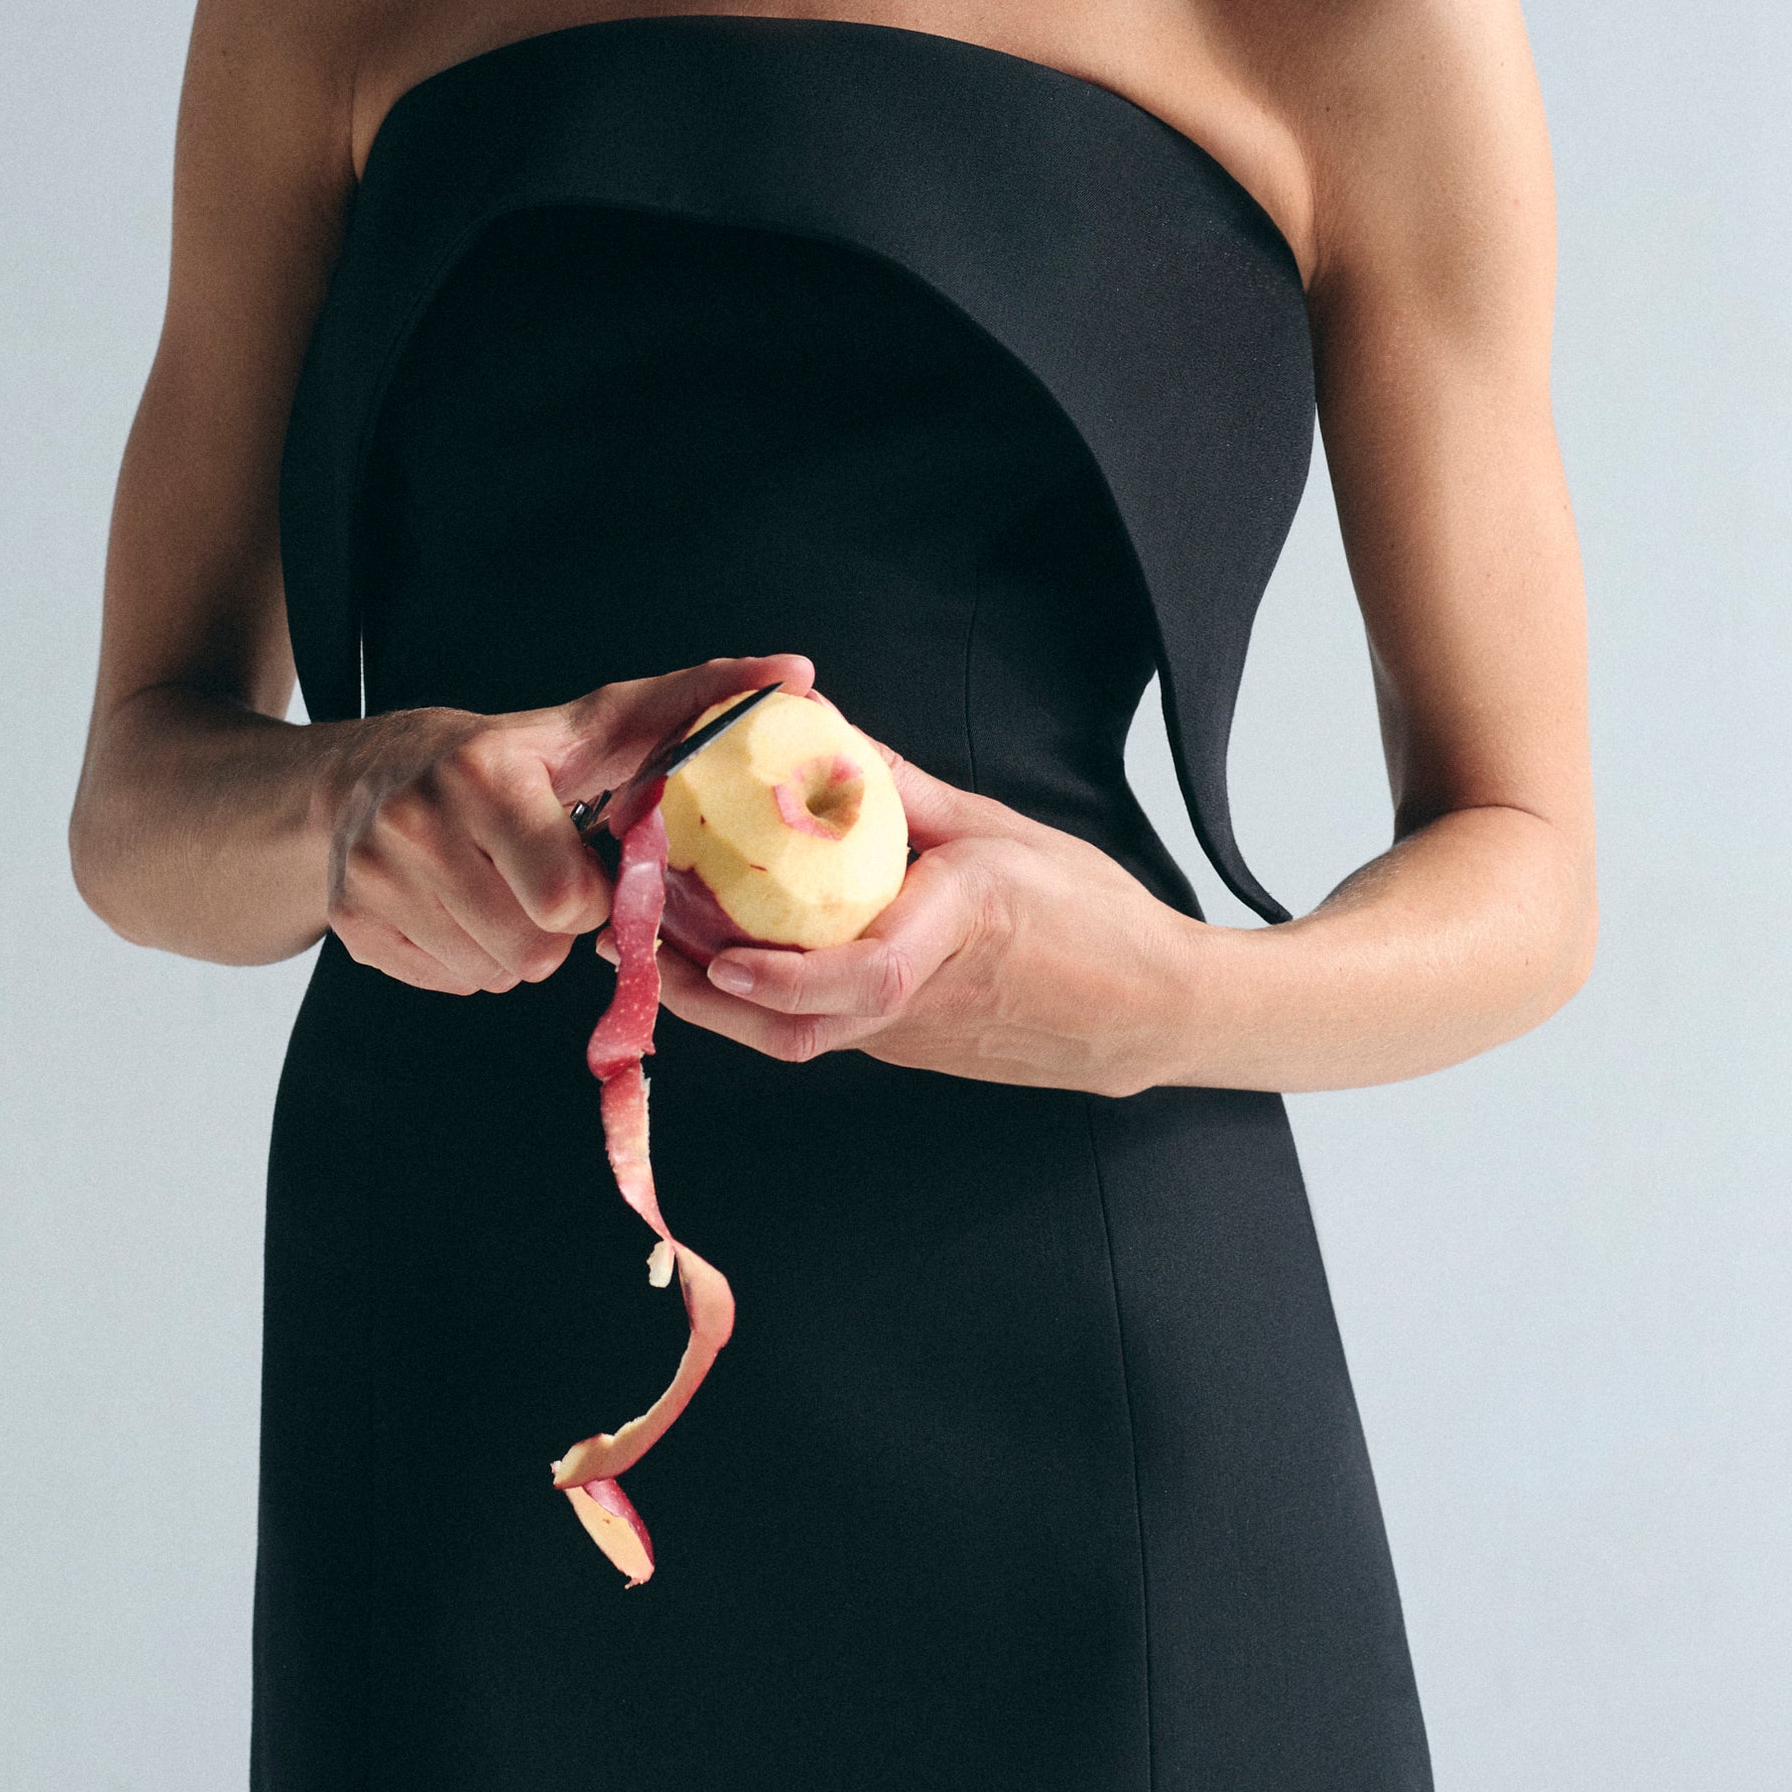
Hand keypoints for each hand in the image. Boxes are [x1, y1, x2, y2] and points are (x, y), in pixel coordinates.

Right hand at [325, 651, 813, 993]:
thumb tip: (796, 674)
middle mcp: (413, 826)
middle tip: (541, 881)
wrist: (364, 777)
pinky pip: (448, 985)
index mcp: (481, 775)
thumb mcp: (595, 724)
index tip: (585, 863)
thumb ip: (692, 701)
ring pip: (491, 976)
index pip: (565, 898)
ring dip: (513, 948)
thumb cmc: (507, 754)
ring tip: (501, 888)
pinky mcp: (350, 930)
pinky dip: (467, 960)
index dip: (591, 895)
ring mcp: (373, 883)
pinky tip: (461, 907)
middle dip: (553, 928)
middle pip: (529, 951)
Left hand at [644, 752, 1199, 1095]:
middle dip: (706, 997)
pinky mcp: (918, 1052)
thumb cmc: (1095, 916)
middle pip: (801, 1029)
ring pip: (805, 1036)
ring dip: (725, 1001)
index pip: (860, 977)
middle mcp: (924, 1004)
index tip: (715, 953)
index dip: (780, 975)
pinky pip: (832, 1030)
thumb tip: (831, 739)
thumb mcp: (1001, 831)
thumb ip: (907, 793)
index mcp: (956, 934)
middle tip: (633, 946)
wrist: (1158, 1009)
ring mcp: (919, 1041)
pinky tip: (736, 956)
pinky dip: (772, 999)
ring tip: (661, 946)